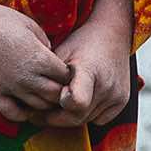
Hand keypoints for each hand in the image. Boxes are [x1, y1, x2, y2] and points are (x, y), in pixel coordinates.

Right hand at [0, 0, 69, 122]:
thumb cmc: (1, 19)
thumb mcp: (31, 25)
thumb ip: (46, 44)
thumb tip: (51, 57)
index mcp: (40, 58)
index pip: (65, 76)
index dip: (67, 73)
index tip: (63, 69)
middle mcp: (28, 78)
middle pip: (55, 95)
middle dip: (60, 90)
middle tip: (56, 83)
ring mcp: (11, 88)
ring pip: (38, 107)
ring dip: (44, 102)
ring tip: (43, 93)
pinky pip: (14, 114)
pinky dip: (24, 114)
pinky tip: (25, 104)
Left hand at [40, 0, 133, 127]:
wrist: (112, 31)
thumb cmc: (81, 40)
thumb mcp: (61, 51)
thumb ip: (49, 75)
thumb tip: (28, 96)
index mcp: (89, 70)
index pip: (76, 102)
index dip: (58, 106)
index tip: (46, 100)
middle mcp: (107, 85)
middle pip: (76, 116)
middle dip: (55, 118)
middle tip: (36, 115)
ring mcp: (117, 95)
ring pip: (86, 119)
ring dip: (70, 117)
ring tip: (53, 107)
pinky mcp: (122, 101)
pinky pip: (99, 119)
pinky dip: (85, 114)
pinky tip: (74, 103)